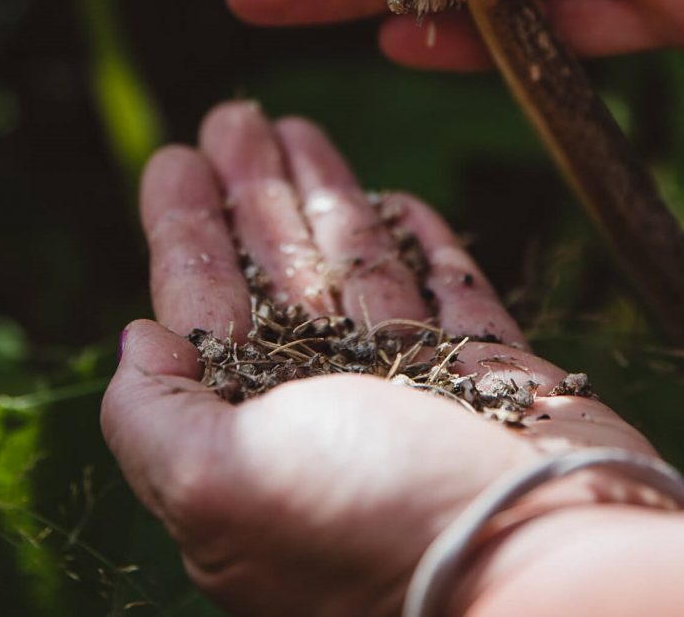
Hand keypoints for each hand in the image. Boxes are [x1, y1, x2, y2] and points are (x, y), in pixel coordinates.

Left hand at [101, 101, 661, 615]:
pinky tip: (394, 198)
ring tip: (298, 125)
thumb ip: (153, 415)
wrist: (546, 568)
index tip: (172, 159)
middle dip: (254, 191)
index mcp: (255, 433)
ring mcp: (417, 388)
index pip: (204, 308)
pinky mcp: (494, 375)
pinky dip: (421, 245)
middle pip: (280, 271)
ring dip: (327, 194)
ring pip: (360, 269)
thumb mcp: (220, 483)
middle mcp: (331, 409)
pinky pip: (449, 291)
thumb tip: (137, 339)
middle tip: (236, 115)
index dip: (185, 231)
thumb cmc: (372, 524)